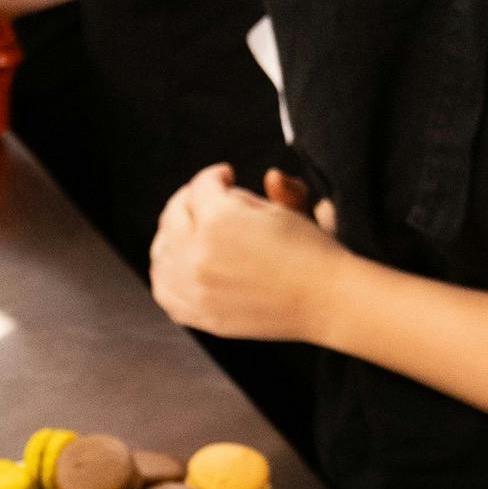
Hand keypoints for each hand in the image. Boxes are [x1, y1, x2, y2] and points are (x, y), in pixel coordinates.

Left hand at [150, 163, 340, 342]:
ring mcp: (194, 287)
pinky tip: (180, 265)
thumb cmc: (312, 252)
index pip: (201, 186)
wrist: (326, 301)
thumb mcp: (286, 209)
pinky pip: (164, 290)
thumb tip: (270, 177)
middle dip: (190, 201)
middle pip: (173, 216)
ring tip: (191, 230)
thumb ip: (263, 191)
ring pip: (161, 252)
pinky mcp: (199, 313)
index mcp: (217, 219)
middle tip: (205, 199)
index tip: (226, 175)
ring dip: (172, 235)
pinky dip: (166, 273)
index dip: (215, 176)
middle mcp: (197, 253)